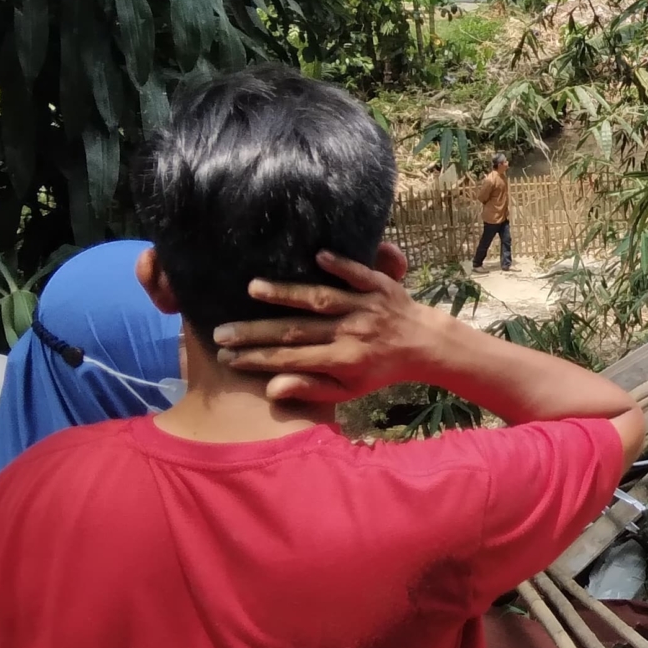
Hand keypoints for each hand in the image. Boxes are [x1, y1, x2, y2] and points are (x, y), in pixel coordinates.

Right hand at [224, 248, 454, 402]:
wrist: (426, 345)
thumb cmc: (379, 370)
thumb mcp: (349, 391)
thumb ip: (311, 389)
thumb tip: (271, 388)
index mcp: (341, 360)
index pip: (290, 359)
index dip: (257, 358)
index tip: (225, 355)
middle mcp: (351, 333)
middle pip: (296, 331)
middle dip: (256, 332)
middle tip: (220, 330)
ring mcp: (365, 307)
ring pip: (322, 299)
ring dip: (287, 293)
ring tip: (252, 288)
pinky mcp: (381, 285)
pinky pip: (360, 274)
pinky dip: (341, 265)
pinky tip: (317, 256)